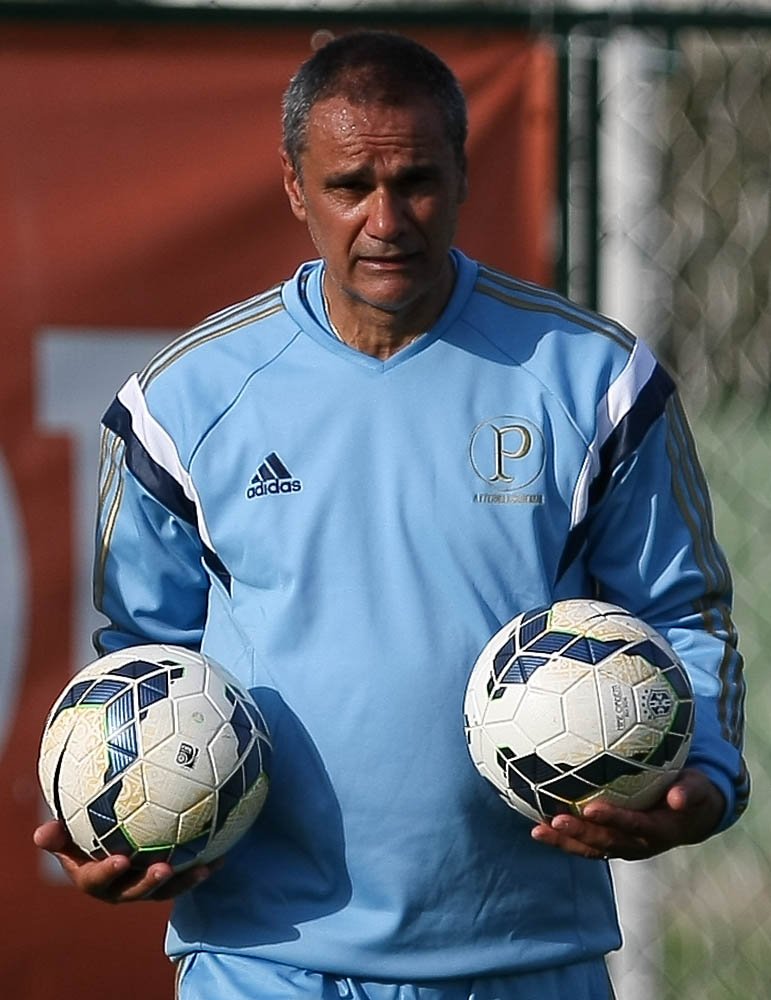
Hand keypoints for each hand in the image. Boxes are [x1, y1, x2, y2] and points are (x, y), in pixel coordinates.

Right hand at [33, 820, 221, 902]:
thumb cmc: (85, 832)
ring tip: (202, 868)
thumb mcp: (68, 833)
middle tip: (164, 868)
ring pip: (165, 891)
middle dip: (149, 883)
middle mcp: (120, 888)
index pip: (96, 880)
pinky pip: (185, 878)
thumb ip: (58, 834)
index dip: (107, 873)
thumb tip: (41, 832)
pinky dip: (202, 868)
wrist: (113, 842)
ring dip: (183, 881)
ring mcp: (144, 887)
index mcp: (94, 878)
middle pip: (134, 892)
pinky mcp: (167, 882)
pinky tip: (222, 855)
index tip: (120, 859)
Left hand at [530, 768, 725, 861]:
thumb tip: (678, 797)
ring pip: (590, 847)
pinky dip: (562, 837)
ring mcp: (622, 845)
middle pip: (605, 841)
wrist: (690, 817)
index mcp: (659, 832)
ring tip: (538, 830)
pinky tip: (538, 825)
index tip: (592, 808)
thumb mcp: (697, 791)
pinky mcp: (609, 841)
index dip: (614, 820)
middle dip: (581, 833)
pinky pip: (584, 842)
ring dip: (564, 840)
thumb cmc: (692, 794)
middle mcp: (637, 844)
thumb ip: (689, 792)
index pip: (634, 827)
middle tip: (557, 819)